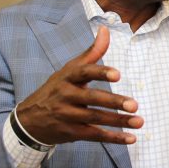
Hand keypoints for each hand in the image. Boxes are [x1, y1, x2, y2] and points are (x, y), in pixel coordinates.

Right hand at [15, 26, 143, 144]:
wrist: (28, 120)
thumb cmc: (56, 90)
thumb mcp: (69, 70)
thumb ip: (91, 53)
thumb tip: (106, 29)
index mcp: (67, 77)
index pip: (83, 72)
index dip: (100, 73)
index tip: (118, 75)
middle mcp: (65, 96)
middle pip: (91, 99)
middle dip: (113, 102)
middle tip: (134, 105)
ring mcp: (67, 116)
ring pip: (95, 119)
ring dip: (119, 122)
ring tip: (140, 121)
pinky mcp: (70, 133)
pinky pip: (94, 135)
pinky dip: (113, 138)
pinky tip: (131, 138)